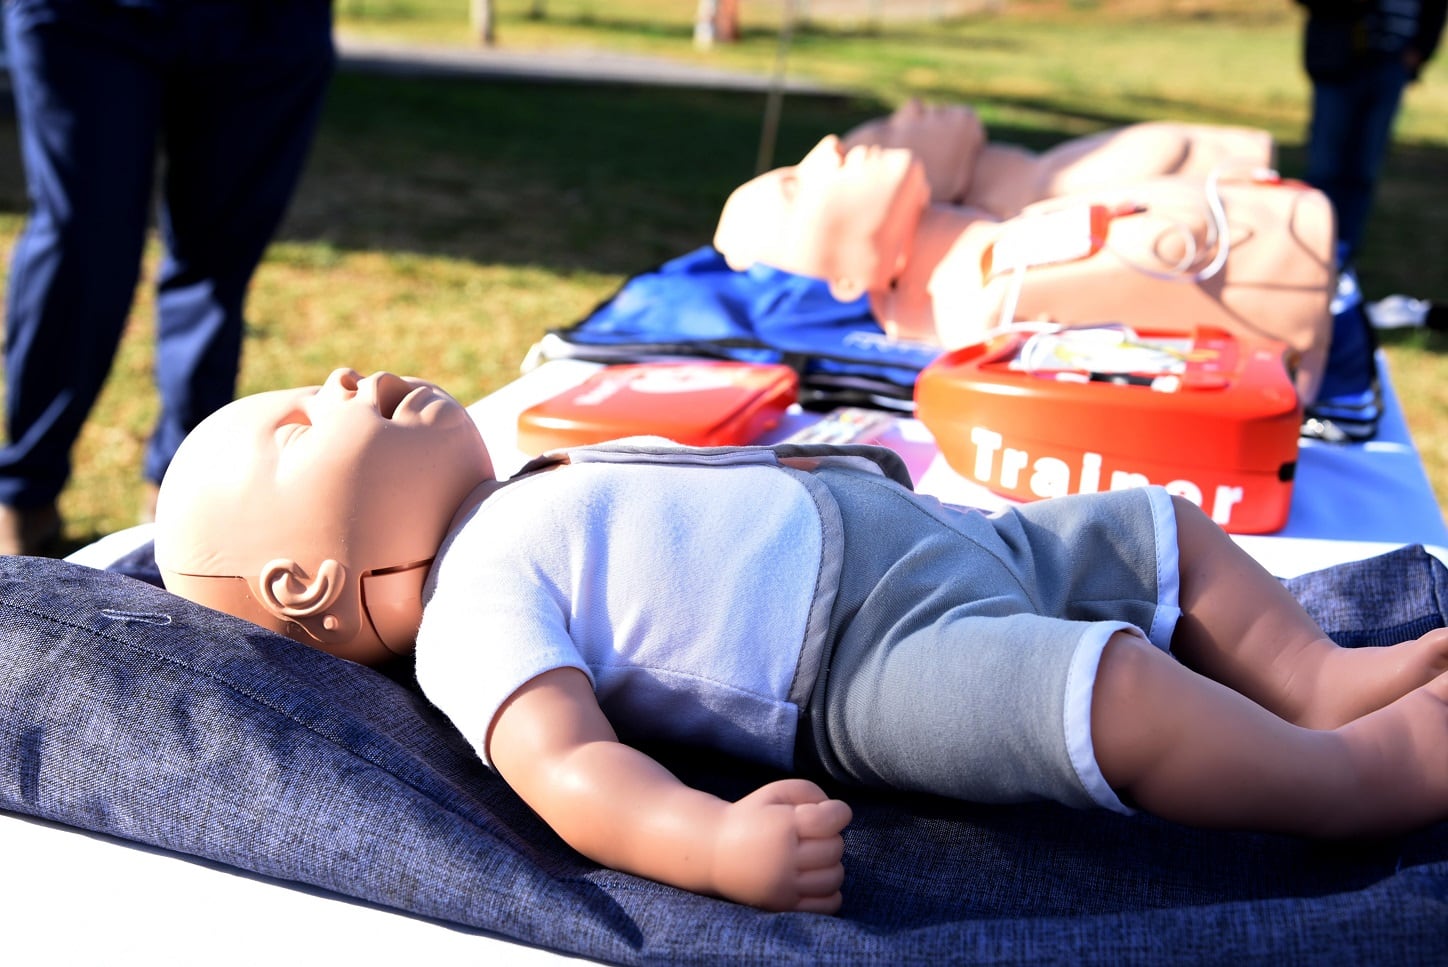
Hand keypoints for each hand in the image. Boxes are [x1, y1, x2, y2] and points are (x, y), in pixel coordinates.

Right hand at [713, 778, 851, 912]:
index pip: (833, 819)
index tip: (832, 812)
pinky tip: (816, 877)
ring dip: (831, 864)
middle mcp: (784, 858)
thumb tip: (839, 813)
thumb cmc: (751, 816)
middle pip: (835, 848)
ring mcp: (784, 886)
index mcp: (783, 826)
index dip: (839, 812)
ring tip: (813, 856)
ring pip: (835, 877)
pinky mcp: (784, 905)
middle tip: (814, 834)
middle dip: (831, 837)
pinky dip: (831, 891)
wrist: (714, 853)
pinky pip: (828, 904)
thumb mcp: (776, 792)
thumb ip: (810, 792)